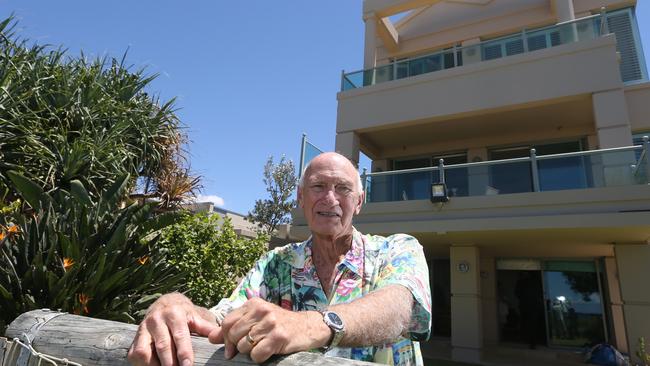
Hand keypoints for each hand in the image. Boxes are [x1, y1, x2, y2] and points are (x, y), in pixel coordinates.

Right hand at [128, 293, 219, 365]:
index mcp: (174, 313)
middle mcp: (157, 319)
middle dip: (171, 362)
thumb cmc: (183, 313)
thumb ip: (206, 327)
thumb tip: (219, 336)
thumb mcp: (194, 316)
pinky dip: (143, 365)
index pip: (180, 335)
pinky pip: (136, 354)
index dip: (184, 352)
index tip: (188, 365)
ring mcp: (143, 328)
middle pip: (163, 346)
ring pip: (145, 352)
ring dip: (155, 365)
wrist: (164, 303)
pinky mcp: (135, 337)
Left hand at [208, 297, 328, 362]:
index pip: (227, 322)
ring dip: (250, 352)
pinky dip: (259, 357)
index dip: (225, 337)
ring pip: (244, 346)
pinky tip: (268, 351)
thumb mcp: (256, 319)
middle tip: (247, 349)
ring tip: (261, 345)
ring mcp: (271, 322)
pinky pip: (257, 354)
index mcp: (253, 303)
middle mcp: (261, 310)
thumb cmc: (278, 324)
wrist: (307, 326)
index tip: (229, 347)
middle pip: (234, 334)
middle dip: (236, 346)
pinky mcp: (279, 336)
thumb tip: (211, 338)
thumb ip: (234, 326)